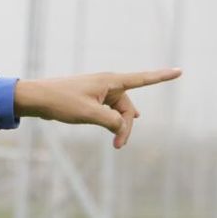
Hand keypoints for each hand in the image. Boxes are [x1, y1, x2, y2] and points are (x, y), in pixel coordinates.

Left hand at [13, 68, 180, 148]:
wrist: (36, 98)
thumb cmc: (61, 101)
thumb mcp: (89, 114)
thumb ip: (110, 121)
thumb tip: (121, 127)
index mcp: (110, 81)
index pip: (142, 79)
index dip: (161, 77)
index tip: (180, 71)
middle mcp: (107, 84)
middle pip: (127, 107)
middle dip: (125, 126)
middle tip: (119, 146)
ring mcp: (99, 91)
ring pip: (117, 111)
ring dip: (117, 126)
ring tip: (117, 145)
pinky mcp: (90, 98)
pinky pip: (107, 111)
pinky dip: (110, 121)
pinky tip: (118, 129)